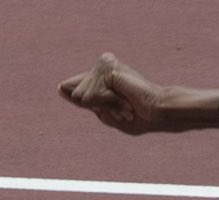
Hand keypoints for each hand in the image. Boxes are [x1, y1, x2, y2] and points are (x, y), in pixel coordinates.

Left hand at [58, 53, 196, 134]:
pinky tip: (125, 100)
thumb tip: (60, 87)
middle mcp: (102, 65)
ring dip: (106, 107)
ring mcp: (105, 64)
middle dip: (100, 108)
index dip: (93, 106)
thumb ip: (83, 101)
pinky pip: (92, 95)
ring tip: (126, 105)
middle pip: (78, 96)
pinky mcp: (107, 67)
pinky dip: (108, 104)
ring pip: (83, 97)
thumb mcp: (105, 112)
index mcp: (101, 75)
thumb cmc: (138, 116)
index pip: (78, 92)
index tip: (122, 109)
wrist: (158, 112)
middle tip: (124, 108)